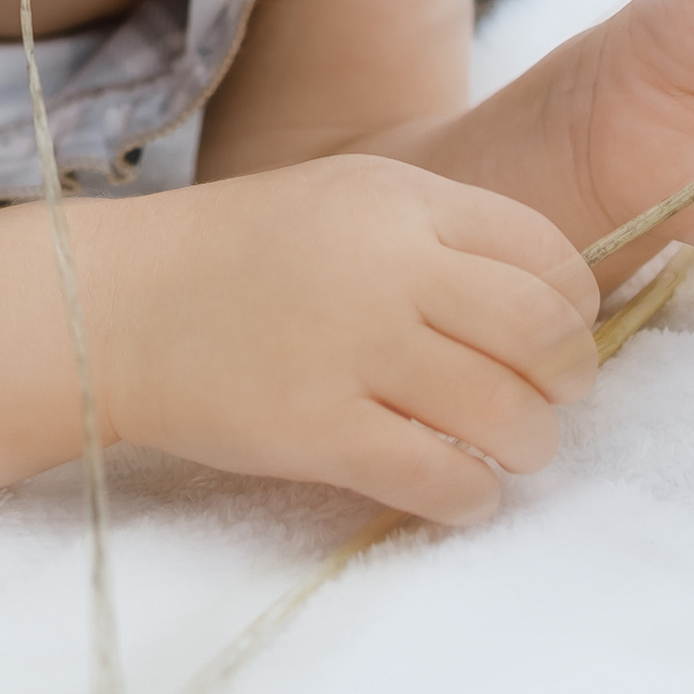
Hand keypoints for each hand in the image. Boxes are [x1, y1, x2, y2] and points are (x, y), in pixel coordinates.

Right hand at [98, 153, 599, 527]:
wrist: (120, 302)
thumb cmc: (248, 255)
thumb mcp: (350, 200)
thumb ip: (446, 235)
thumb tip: (559, 304)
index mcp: (401, 198)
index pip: (548, 256)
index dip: (573, 310)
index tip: (551, 340)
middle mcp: (389, 265)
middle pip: (546, 338)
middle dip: (564, 384)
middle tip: (538, 402)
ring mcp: (354, 349)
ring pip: (511, 419)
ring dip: (525, 447)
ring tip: (497, 448)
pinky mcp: (320, 431)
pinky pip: (446, 480)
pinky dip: (470, 495)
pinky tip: (451, 485)